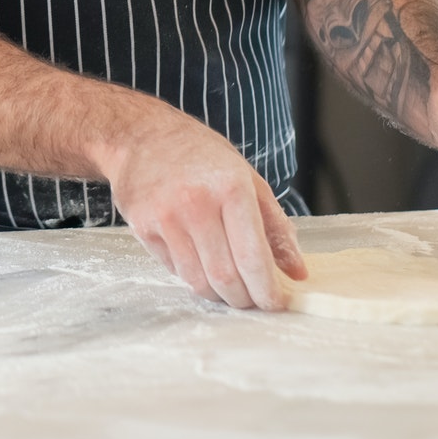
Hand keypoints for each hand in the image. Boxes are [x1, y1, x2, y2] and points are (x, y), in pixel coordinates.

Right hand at [101, 104, 308, 310]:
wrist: (141, 135)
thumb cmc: (199, 154)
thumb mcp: (247, 178)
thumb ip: (275, 226)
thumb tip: (297, 271)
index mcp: (230, 188)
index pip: (252, 257)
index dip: (267, 290)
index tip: (276, 303)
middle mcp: (196, 203)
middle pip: (225, 277)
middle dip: (244, 299)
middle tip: (253, 300)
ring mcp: (165, 217)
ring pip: (198, 281)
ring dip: (218, 294)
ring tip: (229, 286)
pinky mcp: (142, 228)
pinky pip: (175, 270)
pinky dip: (193, 276)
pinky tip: (200, 261)